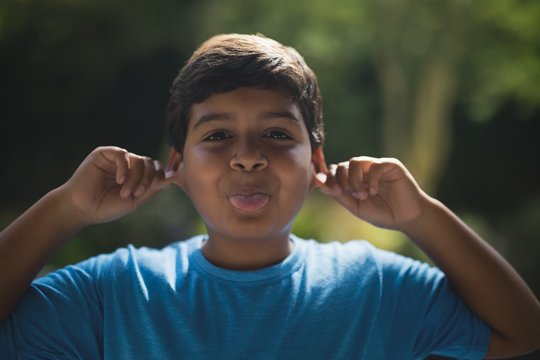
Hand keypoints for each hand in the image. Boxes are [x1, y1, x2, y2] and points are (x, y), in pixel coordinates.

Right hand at [58, 146, 174, 225]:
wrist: (82, 209)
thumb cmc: (106, 207)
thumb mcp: (134, 201)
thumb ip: (151, 189)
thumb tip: (170, 180)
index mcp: (137, 175)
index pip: (155, 169)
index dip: (159, 176)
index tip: (155, 187)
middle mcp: (128, 165)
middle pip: (150, 163)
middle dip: (148, 178)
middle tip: (138, 193)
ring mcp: (116, 158)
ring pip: (138, 160)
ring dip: (135, 178)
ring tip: (125, 192)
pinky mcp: (104, 153)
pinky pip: (123, 154)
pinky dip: (124, 168)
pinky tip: (119, 181)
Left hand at [313, 157, 427, 229]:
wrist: (407, 219)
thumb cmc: (383, 214)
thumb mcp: (356, 207)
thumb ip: (339, 195)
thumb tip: (318, 183)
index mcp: (353, 180)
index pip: (334, 171)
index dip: (328, 178)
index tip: (332, 190)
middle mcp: (363, 170)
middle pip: (342, 165)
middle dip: (341, 180)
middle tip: (352, 195)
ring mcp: (376, 166)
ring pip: (354, 162)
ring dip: (354, 180)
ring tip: (363, 195)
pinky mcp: (391, 165)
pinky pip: (375, 165)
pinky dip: (371, 179)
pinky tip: (373, 191)